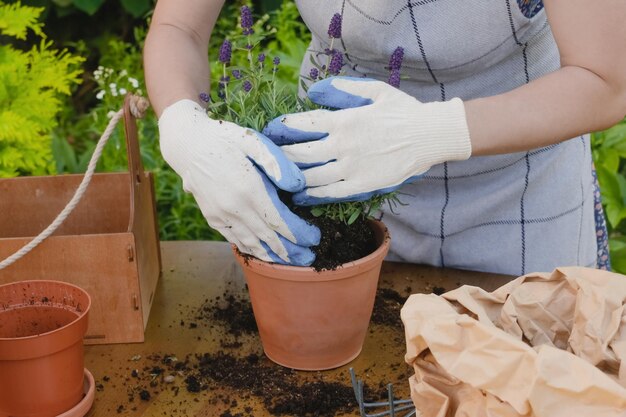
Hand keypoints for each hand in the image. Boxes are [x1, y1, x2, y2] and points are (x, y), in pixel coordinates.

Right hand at [159, 99, 319, 265]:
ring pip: (251, 243)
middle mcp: (234, 207)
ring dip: (273, 256)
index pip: (280, 221)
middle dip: (292, 250)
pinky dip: (251, 249)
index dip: (300, 233)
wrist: (188, 145)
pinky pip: (235, 240)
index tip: (315, 237)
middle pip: (269, 237)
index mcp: (249, 189)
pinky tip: (263, 254)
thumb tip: (298, 187)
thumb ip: (277, 163)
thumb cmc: (225, 139)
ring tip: (291, 262)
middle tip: (310, 258)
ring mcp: (221, 216)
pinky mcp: (212, 218)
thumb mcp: (253, 141)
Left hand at [263, 77, 471, 204]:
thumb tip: (312, 91)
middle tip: (266, 159)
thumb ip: (341, 89)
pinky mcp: (362, 186)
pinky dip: (312, 195)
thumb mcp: (373, 90)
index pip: (301, 125)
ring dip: (291, 179)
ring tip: (278, 179)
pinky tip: (300, 196)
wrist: (429, 136)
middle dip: (278, 156)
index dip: (280, 129)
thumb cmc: (401, 110)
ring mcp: (351, 168)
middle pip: (299, 154)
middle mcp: (343, 146)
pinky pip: (330, 193)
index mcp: (343, 120)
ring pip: (310, 177)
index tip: (268, 132)